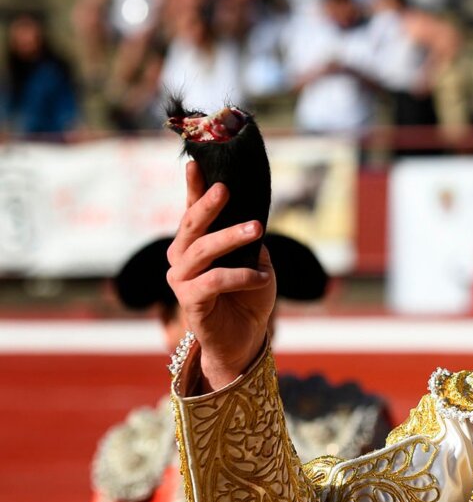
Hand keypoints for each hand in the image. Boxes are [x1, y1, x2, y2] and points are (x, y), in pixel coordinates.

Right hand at [167, 161, 274, 390]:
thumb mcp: (256, 261)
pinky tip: (262, 278)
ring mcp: (181, 280)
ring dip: (231, 237)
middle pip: (191, 226)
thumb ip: (248, 240)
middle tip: (226, 189)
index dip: (193, 188)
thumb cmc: (250, 296)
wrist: (246, 338)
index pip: (193, 211)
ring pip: (203, 250)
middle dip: (207, 205)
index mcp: (196, 244)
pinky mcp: (189, 302)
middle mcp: (181, 259)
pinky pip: (214, 281)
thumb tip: (249, 218)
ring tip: (257, 229)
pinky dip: (242, 277)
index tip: (195, 163)